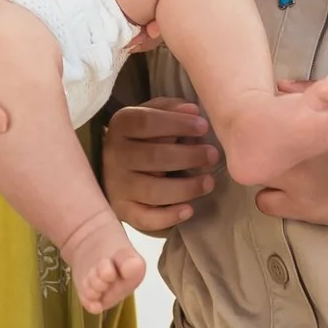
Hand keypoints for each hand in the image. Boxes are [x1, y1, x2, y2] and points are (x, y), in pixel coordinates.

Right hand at [102, 99, 217, 230]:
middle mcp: (114, 155)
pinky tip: (189, 210)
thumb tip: (192, 110)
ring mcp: (117, 185)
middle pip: (153, 157)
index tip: (204, 126)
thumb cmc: (144, 136)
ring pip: (152, 190)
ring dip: (185, 188)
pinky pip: (145, 219)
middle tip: (212, 155)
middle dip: (188, 156)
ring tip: (208, 182)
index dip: (177, 124)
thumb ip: (171, 108)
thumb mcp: (152, 114)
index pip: (146, 122)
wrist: (116, 166)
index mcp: (121, 125)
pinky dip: (168, 217)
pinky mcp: (124, 211)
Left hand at [253, 94, 327, 232]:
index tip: (273, 118)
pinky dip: (271, 195)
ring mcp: (293, 184)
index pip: (266, 114)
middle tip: (270, 142)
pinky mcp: (297, 208)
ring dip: (264, 168)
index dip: (266, 115)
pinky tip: (283, 190)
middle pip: (254, 141)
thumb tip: (281, 84)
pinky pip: (263, 200)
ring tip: (277, 166)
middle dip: (259, 140)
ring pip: (254, 173)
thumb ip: (318, 93)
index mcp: (305, 129)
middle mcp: (293, 155)